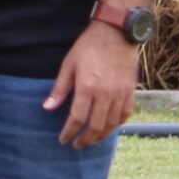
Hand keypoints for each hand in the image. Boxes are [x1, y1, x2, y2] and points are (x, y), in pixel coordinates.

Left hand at [45, 23, 136, 146]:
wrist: (116, 33)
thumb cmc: (88, 47)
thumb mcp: (68, 65)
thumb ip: (59, 89)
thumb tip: (46, 108)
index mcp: (87, 88)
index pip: (77, 119)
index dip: (69, 132)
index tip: (63, 140)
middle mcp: (105, 94)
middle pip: (95, 126)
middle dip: (85, 139)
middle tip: (76, 145)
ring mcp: (120, 93)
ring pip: (111, 123)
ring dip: (100, 135)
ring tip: (91, 140)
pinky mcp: (131, 91)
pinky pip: (125, 114)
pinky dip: (116, 124)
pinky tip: (109, 127)